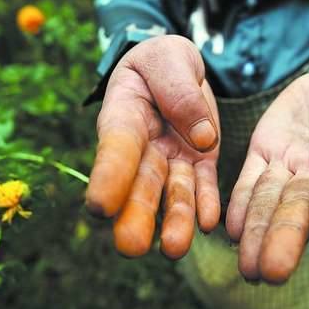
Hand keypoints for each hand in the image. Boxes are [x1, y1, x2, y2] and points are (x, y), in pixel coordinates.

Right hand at [86, 35, 220, 258]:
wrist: (179, 69)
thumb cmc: (163, 61)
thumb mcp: (169, 59)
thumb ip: (179, 91)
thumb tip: (202, 140)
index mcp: (124, 117)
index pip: (115, 149)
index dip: (107, 178)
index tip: (99, 207)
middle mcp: (144, 147)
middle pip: (139, 185)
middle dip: (135, 216)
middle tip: (131, 247)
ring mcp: (172, 159)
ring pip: (173, 193)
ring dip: (175, 221)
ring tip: (176, 249)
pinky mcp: (200, 164)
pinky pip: (203, 187)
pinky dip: (206, 205)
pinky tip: (209, 223)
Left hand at [226, 54, 308, 283]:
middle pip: (301, 210)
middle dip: (286, 240)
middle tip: (273, 275)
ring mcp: (290, 168)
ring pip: (270, 204)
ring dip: (257, 236)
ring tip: (248, 271)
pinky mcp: (264, 156)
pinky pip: (250, 184)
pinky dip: (241, 206)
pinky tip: (232, 232)